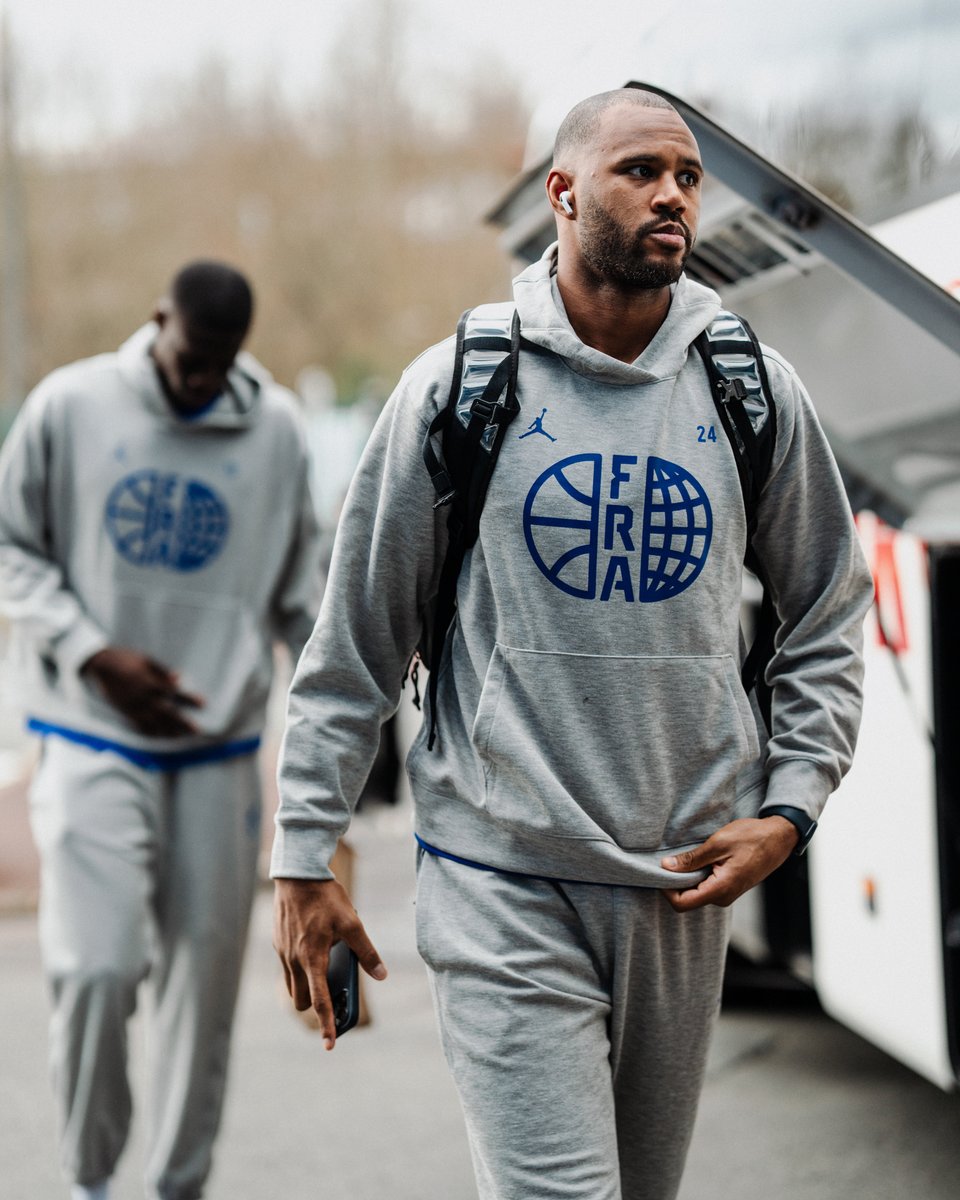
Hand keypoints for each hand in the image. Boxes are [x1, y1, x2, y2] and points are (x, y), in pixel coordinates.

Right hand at [81, 646, 204, 736]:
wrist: (100, 665)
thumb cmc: (125, 658)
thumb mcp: (145, 660)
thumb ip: (162, 671)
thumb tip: (179, 678)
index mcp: (149, 682)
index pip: (174, 692)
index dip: (189, 698)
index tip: (203, 704)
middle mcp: (143, 697)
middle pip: (166, 712)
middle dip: (183, 722)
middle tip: (197, 730)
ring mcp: (133, 706)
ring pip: (154, 722)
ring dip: (168, 730)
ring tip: (181, 737)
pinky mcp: (125, 711)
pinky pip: (138, 725)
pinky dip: (149, 732)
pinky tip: (159, 737)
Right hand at [273, 877, 387, 1049]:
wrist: (297, 874)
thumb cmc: (326, 897)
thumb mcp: (352, 922)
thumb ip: (366, 952)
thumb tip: (381, 975)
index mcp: (312, 958)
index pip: (320, 1002)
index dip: (326, 1025)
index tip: (330, 1045)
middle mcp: (293, 960)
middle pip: (302, 1000)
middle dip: (316, 1005)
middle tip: (334, 996)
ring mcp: (282, 952)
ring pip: (292, 984)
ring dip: (307, 986)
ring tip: (325, 968)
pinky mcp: (278, 942)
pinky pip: (287, 966)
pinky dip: (300, 967)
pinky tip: (314, 946)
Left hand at [660, 816, 798, 911]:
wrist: (779, 838)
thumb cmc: (752, 838)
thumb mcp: (718, 843)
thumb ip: (692, 859)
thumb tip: (666, 867)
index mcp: (720, 889)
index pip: (682, 903)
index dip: (666, 890)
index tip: (660, 870)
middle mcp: (723, 897)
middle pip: (687, 899)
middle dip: (674, 882)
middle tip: (668, 860)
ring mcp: (727, 894)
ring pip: (696, 893)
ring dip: (686, 877)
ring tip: (685, 856)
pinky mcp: (729, 887)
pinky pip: (705, 887)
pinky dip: (696, 876)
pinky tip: (698, 859)